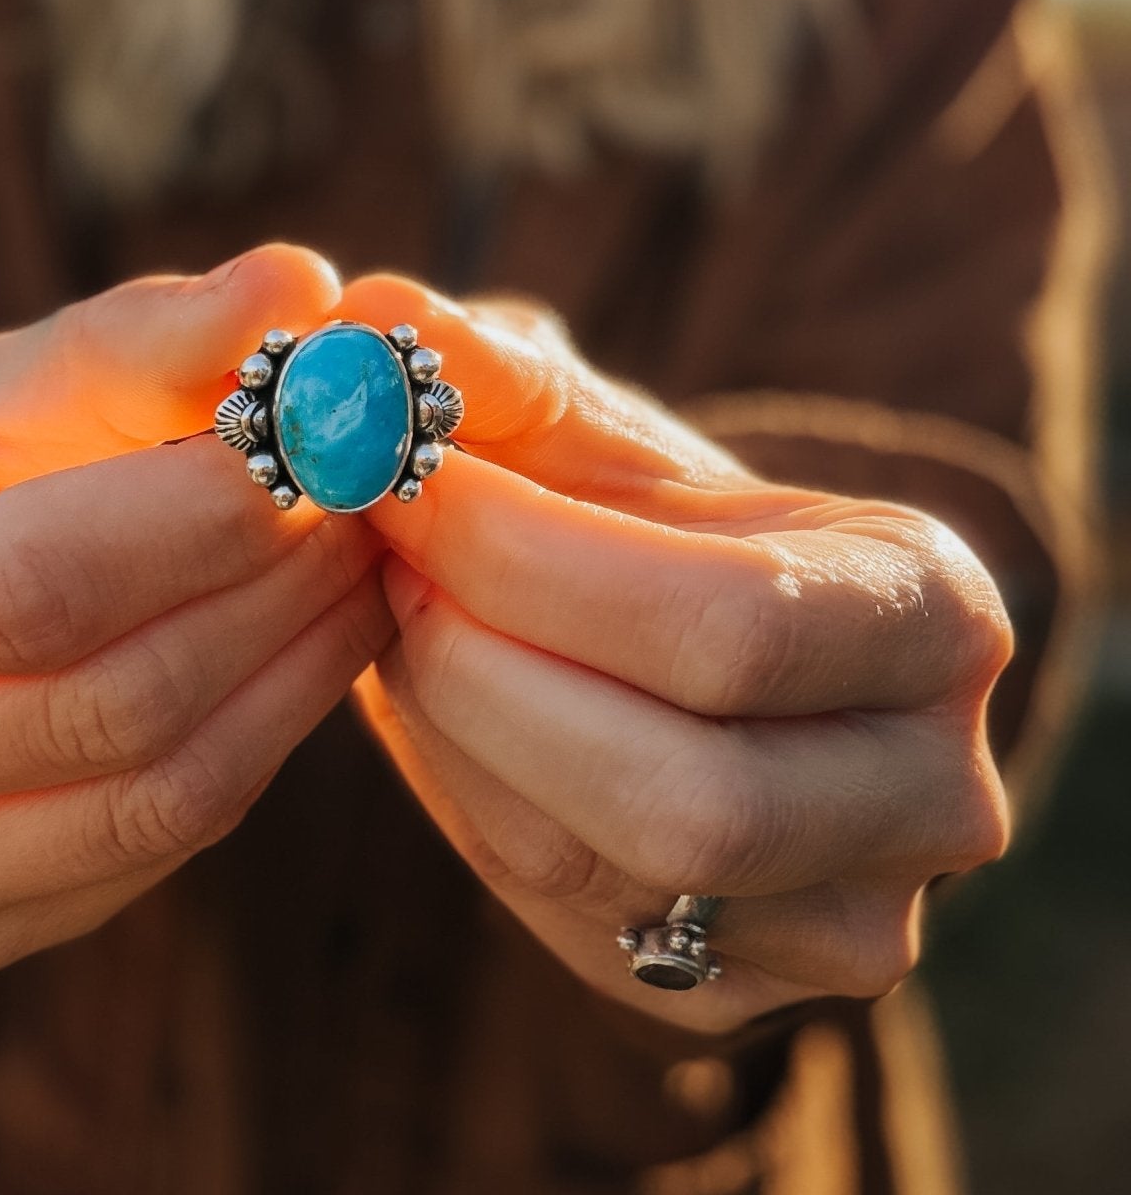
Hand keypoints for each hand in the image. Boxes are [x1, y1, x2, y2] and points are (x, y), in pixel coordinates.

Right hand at [0, 245, 390, 974]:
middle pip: (88, 704)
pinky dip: (260, 746)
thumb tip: (300, 285)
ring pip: (142, 798)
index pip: (8, 584)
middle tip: (372, 499)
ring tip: (359, 564)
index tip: (321, 446)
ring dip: (292, 667)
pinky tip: (308, 653)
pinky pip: (148, 858)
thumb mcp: (35, 375)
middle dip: (267, 588)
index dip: (193, 519)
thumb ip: (160, 329)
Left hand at [341, 274, 1012, 1032]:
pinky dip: (477, 806)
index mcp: (934, 617)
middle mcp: (935, 791)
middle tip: (386, 565)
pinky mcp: (740, 986)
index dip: (529, 560)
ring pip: (611, 871)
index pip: (728, 627)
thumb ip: (489, 373)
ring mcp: (850, 916)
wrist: (688, 633)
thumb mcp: (587, 433)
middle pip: (687, 794)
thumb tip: (369, 316)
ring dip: (462, 732)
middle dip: (487, 669)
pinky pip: (576, 920)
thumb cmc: (643, 518)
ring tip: (406, 619)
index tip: (396, 478)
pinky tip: (448, 707)